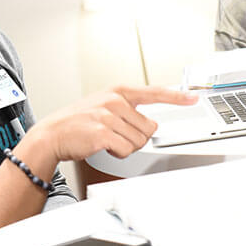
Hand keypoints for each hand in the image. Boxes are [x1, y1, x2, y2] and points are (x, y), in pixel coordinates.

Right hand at [32, 85, 197, 160]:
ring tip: (106, 140)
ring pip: (138, 141)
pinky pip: (126, 149)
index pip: (154, 92)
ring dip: (125, 147)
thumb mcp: (102, 106)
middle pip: (149, 128)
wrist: (52, 134)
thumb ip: (127, 110)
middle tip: (115, 135)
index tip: (193, 98)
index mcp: (117, 92)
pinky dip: (117, 153)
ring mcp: (108, 116)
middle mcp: (115, 101)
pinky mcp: (103, 132)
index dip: (177, 97)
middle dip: (135, 137)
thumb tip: (150, 125)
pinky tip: (103, 147)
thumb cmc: (77, 123)